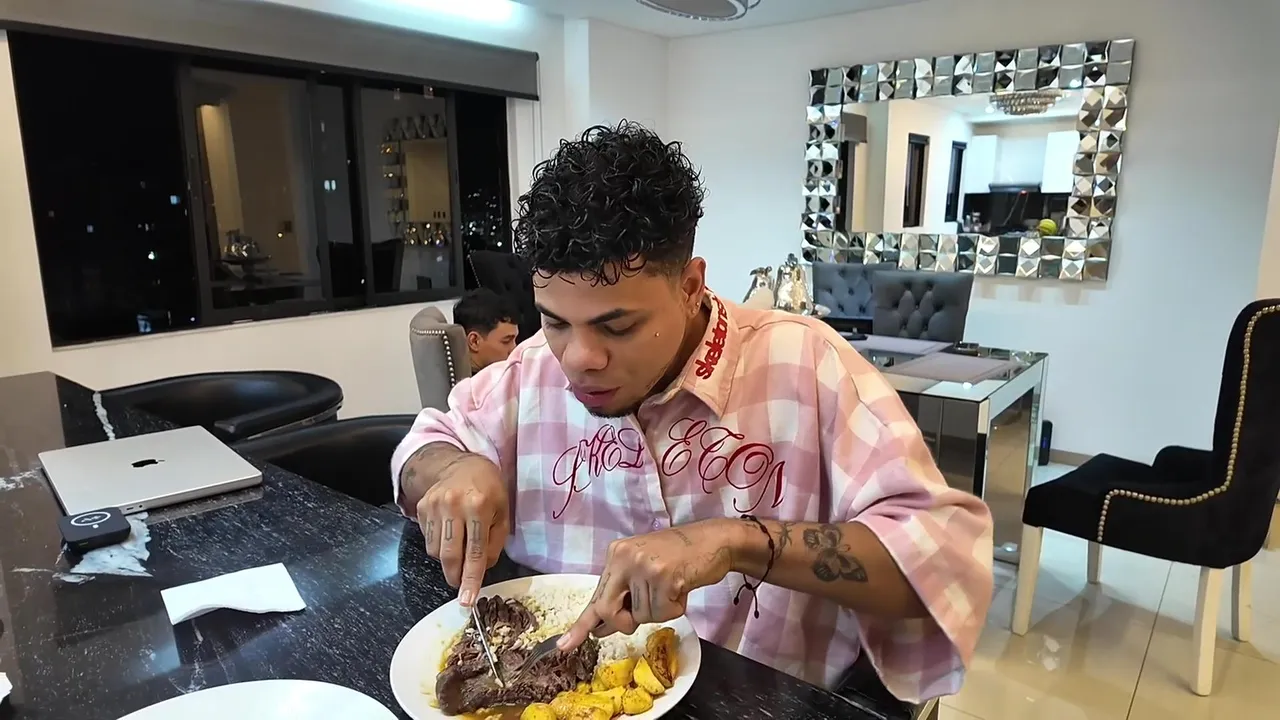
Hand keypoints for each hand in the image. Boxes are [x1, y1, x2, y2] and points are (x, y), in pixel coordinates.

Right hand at [414, 454, 509, 606]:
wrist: (462, 464)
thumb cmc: (489, 490)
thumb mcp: (502, 514)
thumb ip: (493, 544)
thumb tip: (481, 570)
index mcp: (479, 506)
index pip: (475, 552)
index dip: (471, 579)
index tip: (467, 600)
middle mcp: (453, 505)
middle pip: (450, 555)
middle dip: (455, 576)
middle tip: (460, 586)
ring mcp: (434, 505)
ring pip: (435, 551)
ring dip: (447, 559)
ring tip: (459, 545)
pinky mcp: (421, 507)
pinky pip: (427, 539)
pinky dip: (438, 544)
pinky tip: (449, 532)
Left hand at [558, 519, 738, 651]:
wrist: (714, 540)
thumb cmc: (680, 558)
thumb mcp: (643, 569)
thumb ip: (623, 595)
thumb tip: (602, 627)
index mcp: (616, 554)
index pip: (596, 596)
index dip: (581, 625)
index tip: (564, 646)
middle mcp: (624, 557)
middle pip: (609, 610)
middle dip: (624, 622)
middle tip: (646, 611)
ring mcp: (643, 566)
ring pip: (641, 615)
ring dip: (660, 610)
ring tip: (673, 587)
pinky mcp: (664, 577)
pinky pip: (662, 613)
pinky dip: (675, 609)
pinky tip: (682, 588)